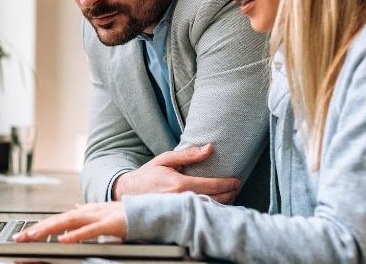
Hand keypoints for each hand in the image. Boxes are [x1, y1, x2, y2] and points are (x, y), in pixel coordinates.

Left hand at [14, 202, 125, 243]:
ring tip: (34, 236)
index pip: (57, 219)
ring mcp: (97, 216)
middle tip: (20, 237)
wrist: (147, 212)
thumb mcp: (100, 213)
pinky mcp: (109, 224)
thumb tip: (73, 209)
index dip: (40, 226)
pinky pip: (89, 231)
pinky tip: (63, 240)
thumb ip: (85, 213)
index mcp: (84, 211)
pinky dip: (75, 235)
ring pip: (68, 222)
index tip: (24, 234)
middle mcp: (87, 211)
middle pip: (57, 219)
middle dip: (38, 228)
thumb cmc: (124, 215)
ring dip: (50, 229)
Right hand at [112, 144, 241, 202]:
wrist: (128, 193)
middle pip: (215, 200)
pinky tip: (217, 206)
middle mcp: (181, 200)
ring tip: (230, 196)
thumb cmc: (147, 175)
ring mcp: (179, 211)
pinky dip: (211, 211)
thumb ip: (188, 155)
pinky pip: (200, 215)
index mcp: (179, 184)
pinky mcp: (178, 217)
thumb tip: (209, 148)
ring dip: (223, 204)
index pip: (211, 185)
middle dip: (230, 194)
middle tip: (237, 188)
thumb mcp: (165, 159)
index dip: (228, 184)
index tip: (237, 181)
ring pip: (209, 210)